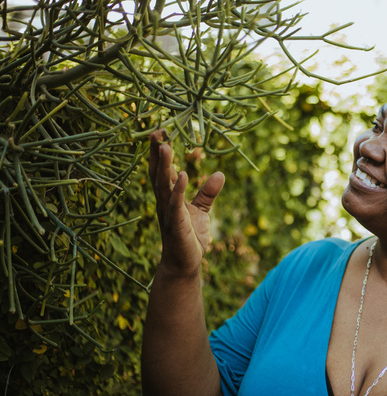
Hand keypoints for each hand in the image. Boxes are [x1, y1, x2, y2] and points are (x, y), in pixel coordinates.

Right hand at [148, 130, 224, 277]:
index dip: (160, 152)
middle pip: (157, 173)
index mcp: (168, 197)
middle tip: (157, 131)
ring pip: (163, 185)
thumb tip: (220, 174)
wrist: (185, 264)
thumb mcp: (201, 210)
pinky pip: (175, 203)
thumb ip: (208, 193)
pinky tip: (180, 174)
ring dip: (164, 165)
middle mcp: (163, 202)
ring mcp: (168, 212)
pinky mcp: (176, 224)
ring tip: (166, 145)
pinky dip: (178, 189)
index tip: (161, 131)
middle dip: (157, 153)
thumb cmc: (190, 237)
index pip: (161, 170)